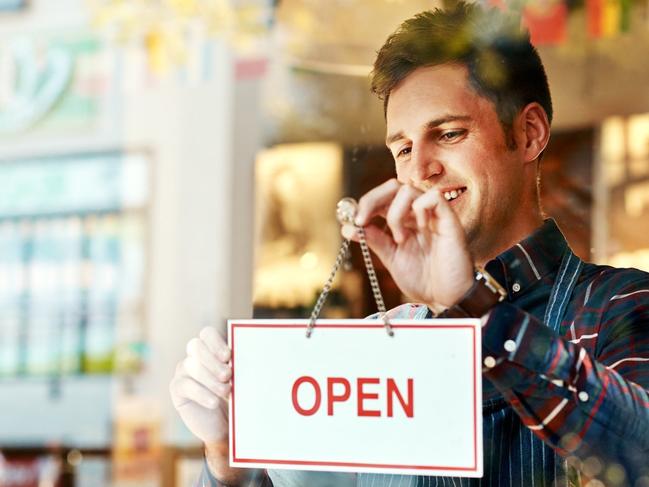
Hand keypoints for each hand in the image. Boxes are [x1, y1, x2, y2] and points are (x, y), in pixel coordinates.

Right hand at [170, 326, 241, 481]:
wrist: (223, 425)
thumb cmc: (235, 397)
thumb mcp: (241, 381)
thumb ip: (240, 367)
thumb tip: (253, 357)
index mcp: (211, 348)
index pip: (207, 334)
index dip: (216, 342)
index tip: (228, 356)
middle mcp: (194, 356)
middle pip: (196, 346)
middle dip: (212, 360)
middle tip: (227, 374)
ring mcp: (184, 371)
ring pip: (192, 366)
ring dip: (210, 379)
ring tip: (226, 391)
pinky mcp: (177, 388)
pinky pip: (185, 385)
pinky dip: (202, 394)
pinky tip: (214, 402)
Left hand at [342, 179, 473, 307]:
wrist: (445, 299)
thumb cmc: (423, 279)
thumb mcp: (391, 257)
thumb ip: (373, 239)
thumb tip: (348, 227)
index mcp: (404, 220)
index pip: (383, 197)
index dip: (366, 203)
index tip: (354, 221)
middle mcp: (417, 214)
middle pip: (394, 186)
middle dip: (372, 199)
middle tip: (363, 220)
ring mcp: (433, 215)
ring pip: (408, 189)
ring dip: (395, 212)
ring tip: (399, 238)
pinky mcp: (449, 220)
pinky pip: (433, 197)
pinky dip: (420, 208)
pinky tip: (419, 229)